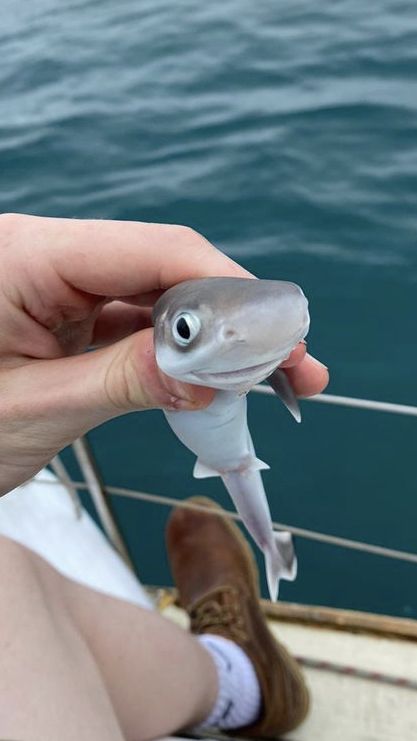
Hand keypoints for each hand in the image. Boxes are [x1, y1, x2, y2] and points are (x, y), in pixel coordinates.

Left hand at [0, 214, 327, 494]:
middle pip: (164, 269)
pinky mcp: (69, 320)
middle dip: (233, 319)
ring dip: (216, 341)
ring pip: (159, 300)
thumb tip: (211, 373)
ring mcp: (61, 290)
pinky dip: (181, 357)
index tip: (276, 334)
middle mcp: (48, 259)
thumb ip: (122, 382)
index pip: (149, 248)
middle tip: (294, 364)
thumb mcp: (30, 410)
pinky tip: (219, 381)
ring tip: (274, 378)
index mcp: (22, 255)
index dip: (224, 288)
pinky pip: (139, 328)